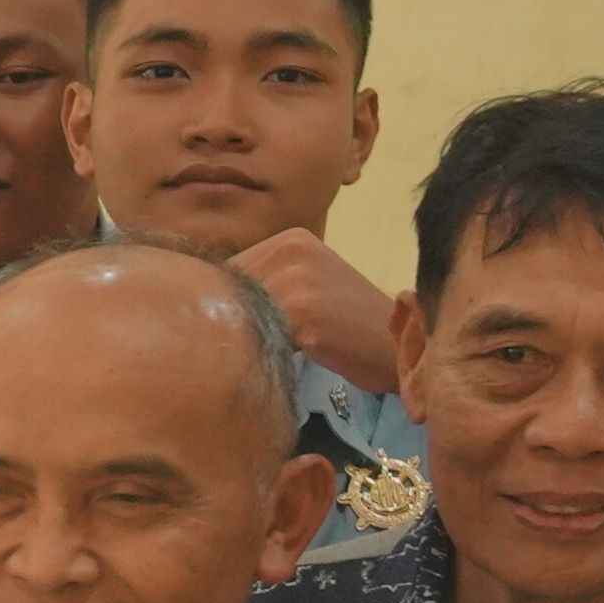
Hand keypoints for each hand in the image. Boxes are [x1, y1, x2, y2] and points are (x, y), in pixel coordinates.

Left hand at [231, 227, 397, 391]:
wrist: (397, 347)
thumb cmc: (348, 325)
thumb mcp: (308, 284)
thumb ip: (266, 282)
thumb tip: (205, 298)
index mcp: (291, 239)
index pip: (228, 270)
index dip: (219, 303)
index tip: (224, 327)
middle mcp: (291, 250)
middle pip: (225, 289)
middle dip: (222, 318)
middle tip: (231, 347)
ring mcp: (297, 279)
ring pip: (236, 312)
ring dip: (236, 337)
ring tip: (252, 356)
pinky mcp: (302, 312)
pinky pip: (257, 334)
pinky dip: (255, 350)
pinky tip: (266, 363)